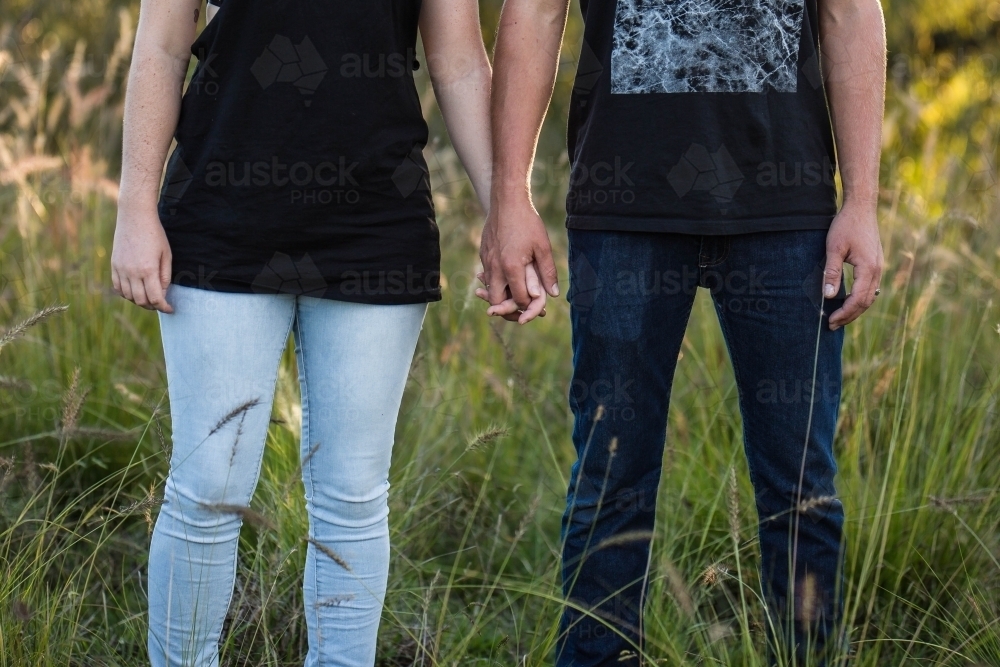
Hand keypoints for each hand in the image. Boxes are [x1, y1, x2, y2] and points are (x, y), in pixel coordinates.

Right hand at [111, 207, 174, 312]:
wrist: (134, 217)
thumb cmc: (155, 235)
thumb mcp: (166, 255)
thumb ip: (165, 276)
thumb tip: (163, 293)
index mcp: (148, 270)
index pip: (155, 298)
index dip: (164, 307)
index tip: (170, 309)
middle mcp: (132, 272)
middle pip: (141, 301)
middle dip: (152, 306)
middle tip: (161, 304)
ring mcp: (120, 269)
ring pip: (128, 296)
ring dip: (139, 301)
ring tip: (149, 298)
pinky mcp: (114, 265)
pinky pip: (118, 287)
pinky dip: (126, 293)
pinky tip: (135, 291)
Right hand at [479, 197, 557, 323]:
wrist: (507, 201)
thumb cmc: (527, 222)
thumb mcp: (543, 247)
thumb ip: (548, 272)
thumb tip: (554, 294)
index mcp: (511, 268)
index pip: (518, 299)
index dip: (529, 306)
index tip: (539, 308)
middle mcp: (495, 268)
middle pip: (497, 301)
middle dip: (508, 311)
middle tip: (521, 316)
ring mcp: (486, 261)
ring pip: (489, 290)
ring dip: (500, 299)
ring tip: (512, 303)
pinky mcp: (483, 255)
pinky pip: (487, 277)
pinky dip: (494, 284)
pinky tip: (503, 283)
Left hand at [823, 202, 882, 329]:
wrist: (861, 208)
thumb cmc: (846, 225)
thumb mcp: (834, 248)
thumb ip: (832, 272)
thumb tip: (828, 296)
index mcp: (868, 269)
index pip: (857, 300)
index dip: (844, 313)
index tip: (830, 321)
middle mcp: (877, 271)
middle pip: (865, 302)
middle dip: (849, 316)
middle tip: (832, 325)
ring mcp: (879, 267)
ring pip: (870, 296)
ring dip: (855, 309)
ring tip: (839, 317)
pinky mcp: (876, 264)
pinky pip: (870, 288)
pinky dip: (860, 298)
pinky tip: (848, 301)